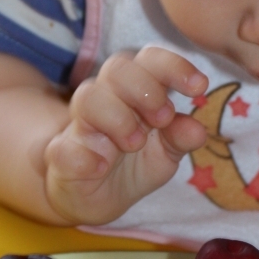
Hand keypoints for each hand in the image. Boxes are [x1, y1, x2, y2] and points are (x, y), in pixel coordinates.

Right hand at [44, 47, 207, 224]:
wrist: (96, 199)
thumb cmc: (134, 164)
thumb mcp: (166, 154)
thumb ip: (180, 138)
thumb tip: (197, 130)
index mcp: (135, 93)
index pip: (149, 60)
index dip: (173, 66)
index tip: (199, 87)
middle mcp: (106, 100)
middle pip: (117, 67)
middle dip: (145, 88)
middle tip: (162, 119)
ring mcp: (80, 126)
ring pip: (88, 98)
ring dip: (118, 117)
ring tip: (135, 143)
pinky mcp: (60, 156)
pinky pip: (63, 147)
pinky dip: (84, 155)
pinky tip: (100, 166)